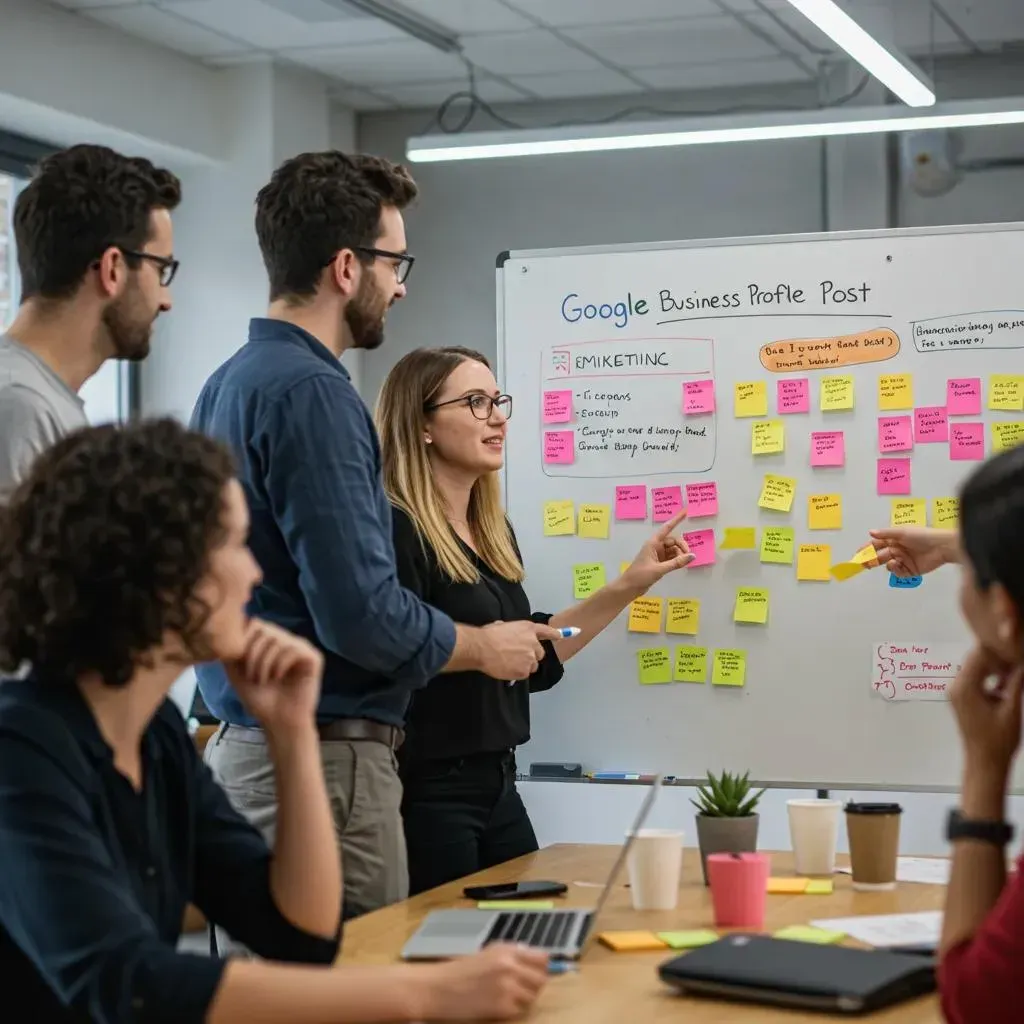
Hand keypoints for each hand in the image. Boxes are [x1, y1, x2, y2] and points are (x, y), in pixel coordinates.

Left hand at [224, 619, 322, 734]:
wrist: (279, 722)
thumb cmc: (260, 700)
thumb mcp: (237, 673)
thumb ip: (232, 651)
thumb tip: (228, 631)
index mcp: (270, 643)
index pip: (255, 624)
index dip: (243, 639)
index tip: (238, 662)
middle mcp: (287, 641)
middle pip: (265, 629)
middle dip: (253, 652)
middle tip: (251, 675)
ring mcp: (301, 648)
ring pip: (278, 639)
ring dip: (265, 661)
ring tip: (263, 680)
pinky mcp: (313, 658)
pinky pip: (294, 649)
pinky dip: (281, 663)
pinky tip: (278, 677)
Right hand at [423, 944, 548, 1019]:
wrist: (439, 988)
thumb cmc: (461, 970)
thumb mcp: (488, 953)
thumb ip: (513, 954)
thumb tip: (537, 960)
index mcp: (507, 949)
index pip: (543, 958)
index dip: (541, 966)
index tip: (537, 971)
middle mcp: (510, 966)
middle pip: (542, 979)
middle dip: (534, 984)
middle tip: (521, 987)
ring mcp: (508, 987)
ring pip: (533, 996)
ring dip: (524, 998)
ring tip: (506, 996)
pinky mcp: (502, 1007)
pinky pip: (519, 1010)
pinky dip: (512, 1009)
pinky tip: (497, 1004)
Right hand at [478, 620, 562, 680]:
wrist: (482, 648)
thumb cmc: (489, 635)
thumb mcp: (503, 626)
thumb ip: (513, 631)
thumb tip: (508, 635)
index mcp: (528, 628)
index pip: (547, 631)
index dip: (555, 634)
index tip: (561, 636)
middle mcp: (533, 642)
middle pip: (540, 653)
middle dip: (532, 656)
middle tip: (517, 657)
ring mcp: (531, 657)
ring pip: (533, 666)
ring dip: (525, 665)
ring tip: (509, 663)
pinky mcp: (525, 670)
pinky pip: (524, 674)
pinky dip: (517, 673)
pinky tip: (506, 669)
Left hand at [620, 510, 694, 594]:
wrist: (629, 587)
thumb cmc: (640, 575)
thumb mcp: (659, 569)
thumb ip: (676, 562)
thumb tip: (692, 556)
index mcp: (653, 543)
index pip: (667, 528)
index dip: (676, 519)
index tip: (685, 511)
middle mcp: (656, 546)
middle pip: (673, 541)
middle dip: (682, 546)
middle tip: (688, 556)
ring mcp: (658, 555)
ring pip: (673, 550)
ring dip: (680, 554)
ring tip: (684, 563)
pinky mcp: (659, 563)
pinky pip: (672, 557)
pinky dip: (677, 560)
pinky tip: (682, 564)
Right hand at [867, 527, 957, 576]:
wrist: (941, 547)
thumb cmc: (921, 536)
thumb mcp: (902, 532)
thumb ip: (885, 534)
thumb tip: (870, 532)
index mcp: (893, 540)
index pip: (876, 545)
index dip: (866, 550)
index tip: (857, 555)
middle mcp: (896, 550)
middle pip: (879, 557)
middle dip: (871, 560)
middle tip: (864, 564)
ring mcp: (903, 561)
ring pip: (888, 566)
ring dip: (887, 564)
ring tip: (892, 562)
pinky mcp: (910, 571)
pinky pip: (898, 573)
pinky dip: (896, 570)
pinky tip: (898, 565)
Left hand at [950, 645, 1023, 774]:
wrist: (984, 761)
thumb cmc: (997, 741)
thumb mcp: (1012, 710)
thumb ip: (1016, 684)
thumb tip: (1022, 664)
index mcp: (965, 687)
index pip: (979, 655)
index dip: (999, 651)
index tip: (1015, 653)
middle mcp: (956, 687)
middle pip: (975, 659)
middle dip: (997, 657)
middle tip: (1017, 661)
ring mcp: (957, 692)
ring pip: (975, 667)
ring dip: (995, 667)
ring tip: (1014, 672)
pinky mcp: (961, 698)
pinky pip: (974, 678)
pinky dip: (990, 677)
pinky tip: (1006, 684)